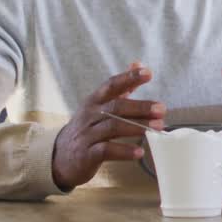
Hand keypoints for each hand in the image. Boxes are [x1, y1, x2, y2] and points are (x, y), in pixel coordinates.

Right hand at [52, 62, 165, 190]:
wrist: (59, 157)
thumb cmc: (88, 128)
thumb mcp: (99, 106)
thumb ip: (120, 87)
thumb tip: (138, 63)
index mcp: (95, 101)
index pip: (111, 85)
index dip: (129, 77)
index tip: (148, 73)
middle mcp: (90, 115)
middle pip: (116, 107)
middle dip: (140, 107)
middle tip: (162, 109)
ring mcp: (87, 134)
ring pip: (113, 127)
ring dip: (137, 127)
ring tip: (157, 128)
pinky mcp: (87, 154)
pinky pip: (106, 150)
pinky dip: (124, 151)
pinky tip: (139, 152)